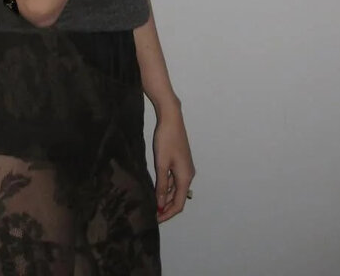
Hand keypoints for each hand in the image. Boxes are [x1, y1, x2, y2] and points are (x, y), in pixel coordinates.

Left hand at [153, 103, 194, 222]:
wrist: (171, 118)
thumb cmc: (166, 140)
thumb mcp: (161, 164)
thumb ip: (161, 185)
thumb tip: (160, 205)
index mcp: (185, 178)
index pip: (178, 204)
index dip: (167, 214)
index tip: (155, 219)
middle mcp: (188, 175)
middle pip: (178, 198)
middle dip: (166, 207)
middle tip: (151, 213)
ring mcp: (185, 168)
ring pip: (175, 189)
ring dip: (165, 197)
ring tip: (151, 202)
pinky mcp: (181, 162)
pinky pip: (174, 180)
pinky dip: (166, 186)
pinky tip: (156, 187)